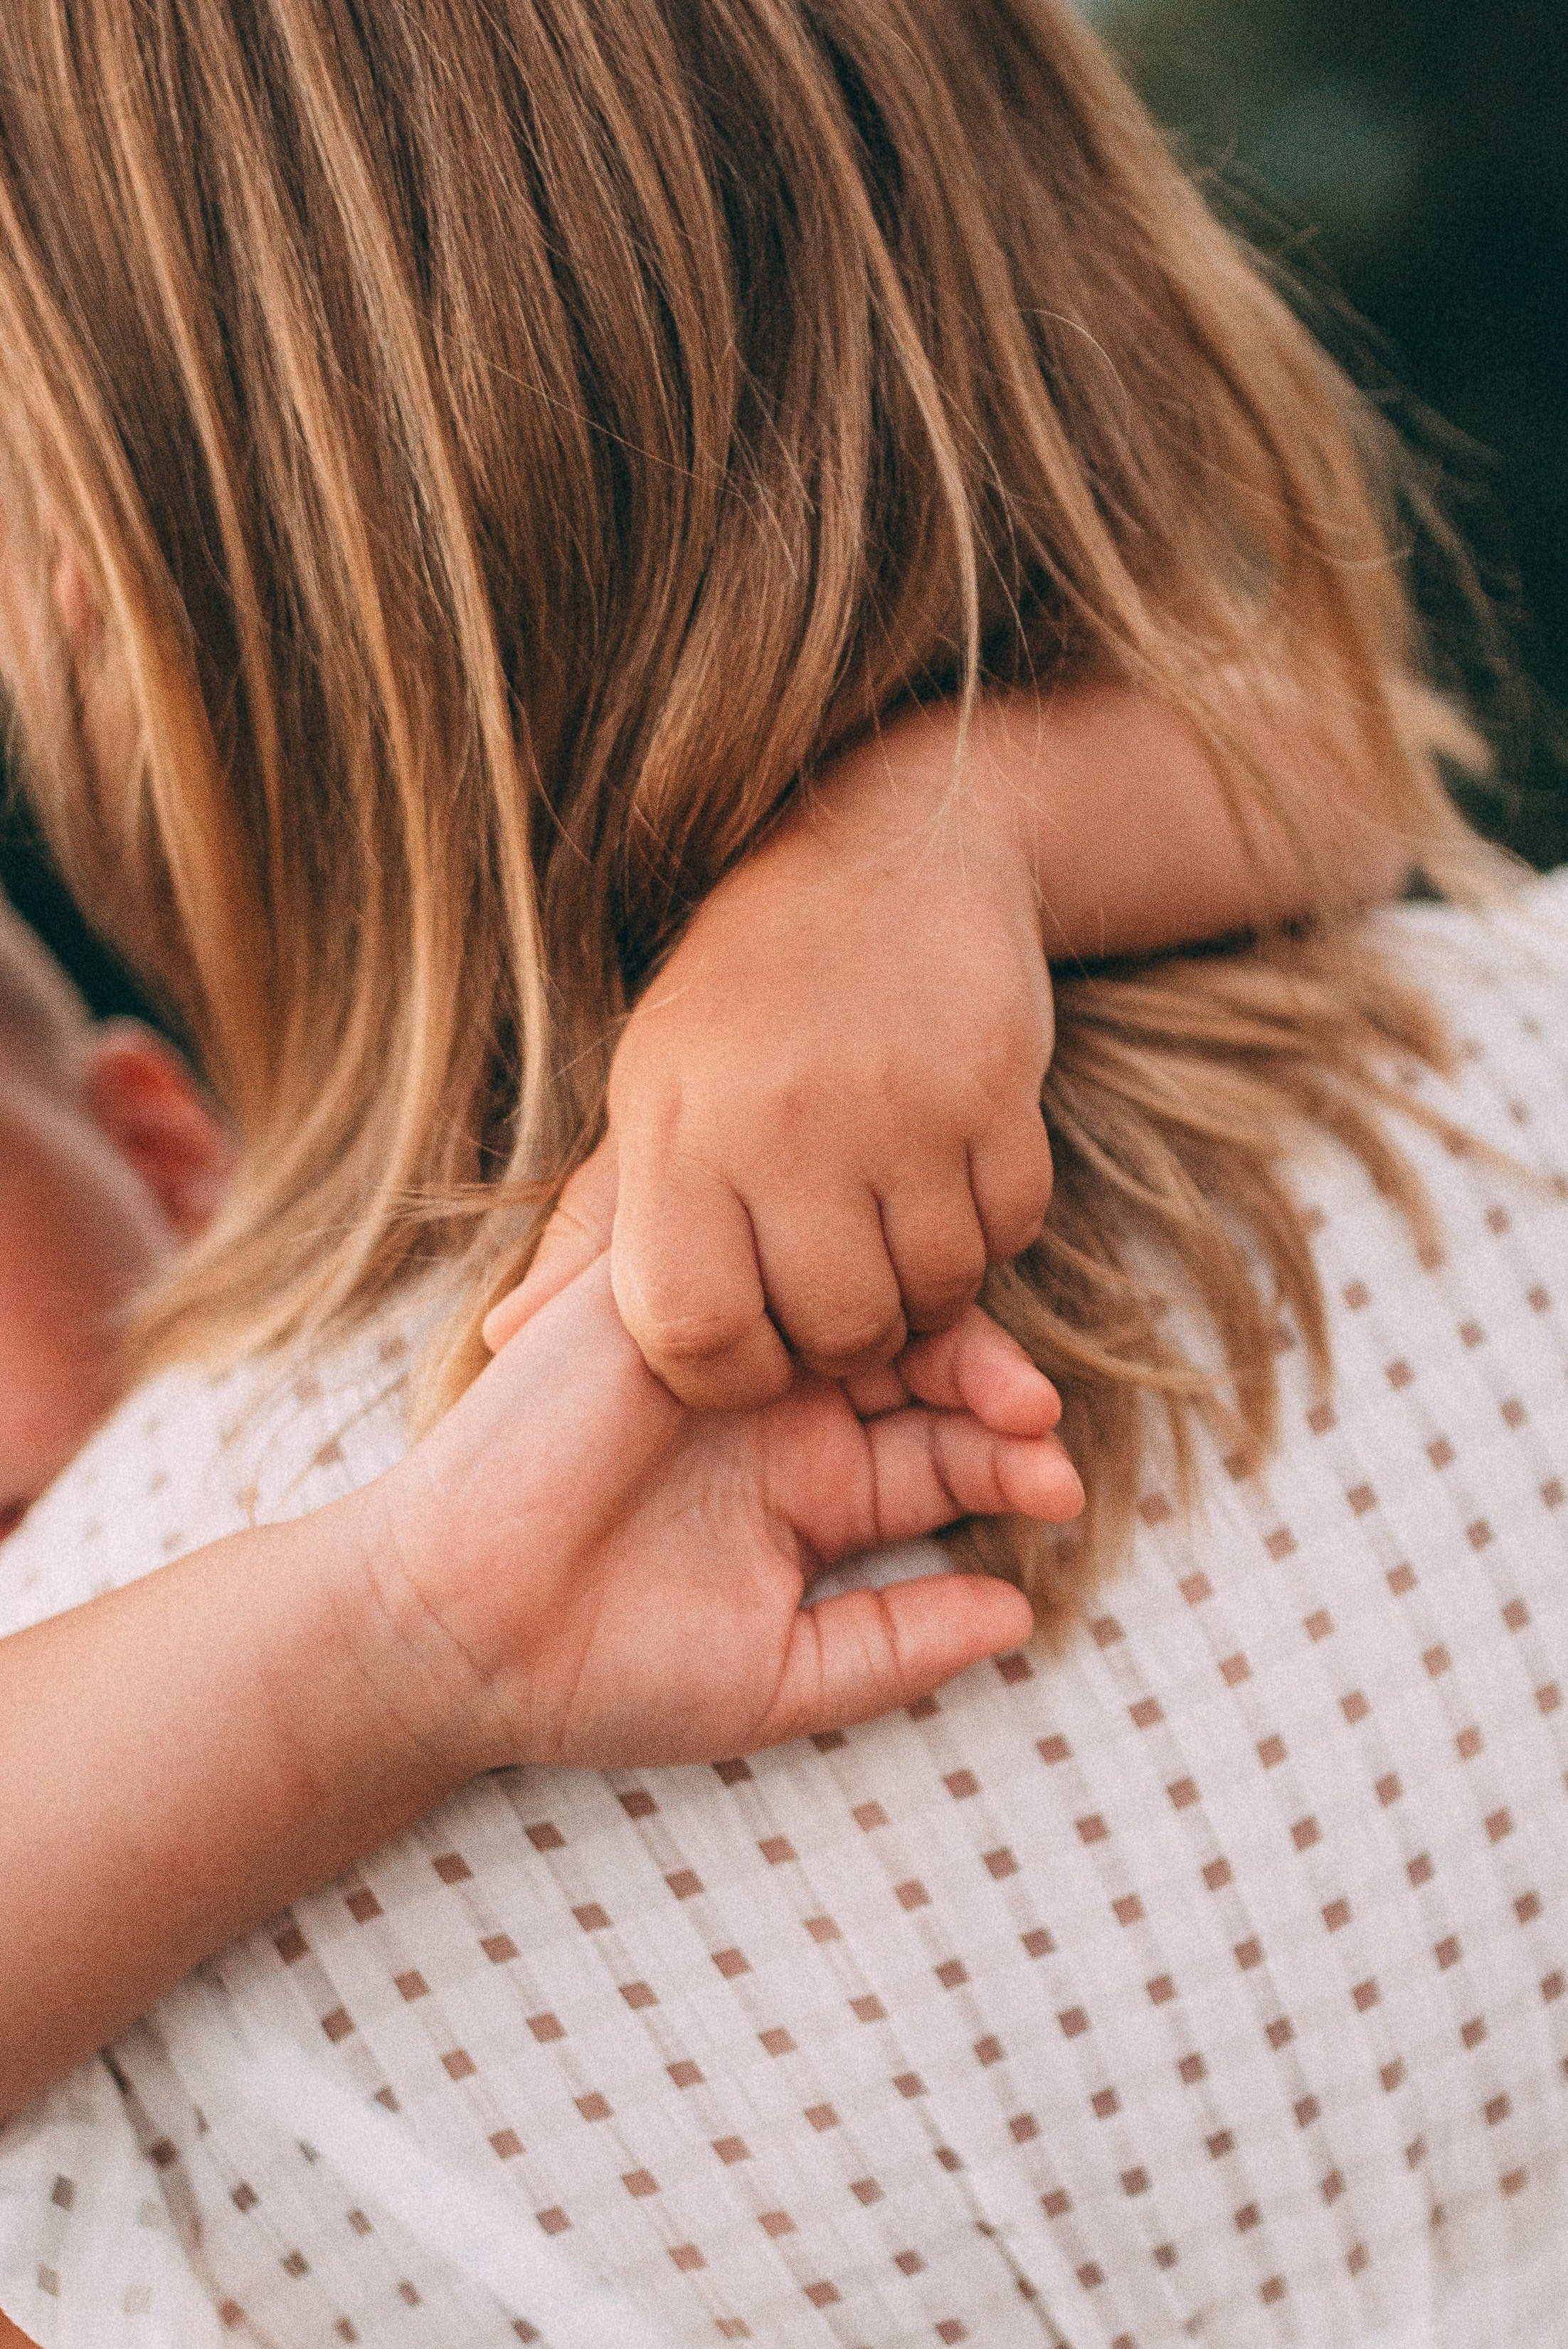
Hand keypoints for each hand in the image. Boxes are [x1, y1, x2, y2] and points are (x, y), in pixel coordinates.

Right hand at [366, 1262, 1081, 1773]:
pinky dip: (822, 1259)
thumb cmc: (608, 1672)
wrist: (457, 1633)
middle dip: (994, 1389)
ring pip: (860, 1295)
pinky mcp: (659, 1299)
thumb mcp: (782, 1680)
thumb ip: (898, 1645)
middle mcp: (785, 1408)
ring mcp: (728, 1347)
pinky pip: (754, 1251)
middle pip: (923, 1360)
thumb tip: (1024, 1617)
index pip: (944, 1449)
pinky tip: (884, 1295)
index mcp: (818, 1490)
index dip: (1012, 1462)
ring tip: (997, 1383)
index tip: (1062, 1493)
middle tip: (1038, 1423)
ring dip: (938, 1328)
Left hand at [488, 702, 1055, 1407]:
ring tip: (891, 1228)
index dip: (726, 1373)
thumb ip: (593, 1229)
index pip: (694, 1330)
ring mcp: (897, 1105)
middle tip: (836, 1288)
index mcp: (676, 1129)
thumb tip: (500, 1342)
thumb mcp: (649, 1093)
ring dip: (922, 1288)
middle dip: (840, 1341)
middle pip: (834, 1331)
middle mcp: (782, 1121)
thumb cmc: (743, 1003)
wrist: (886, 850)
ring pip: (934, 1293)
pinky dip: (986, 1230)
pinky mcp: (996, 1088)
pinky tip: (948, 1177)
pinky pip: (1008, 1232)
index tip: (749, 1346)